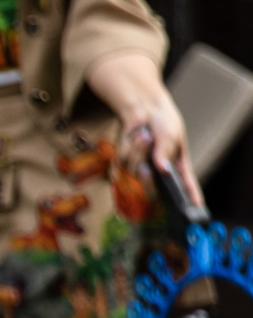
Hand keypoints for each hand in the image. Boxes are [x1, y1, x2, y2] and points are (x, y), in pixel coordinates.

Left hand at [114, 84, 203, 213]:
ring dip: (139, 150)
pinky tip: (134, 136)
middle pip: (152, 190)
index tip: (196, 208)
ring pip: (134, 170)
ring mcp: (139, 167)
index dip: (191, 198)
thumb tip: (162, 168)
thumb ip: (166, 151)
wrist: (143, 109)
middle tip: (148, 168)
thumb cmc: (163, 122)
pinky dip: (127, 147)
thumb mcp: (170, 135)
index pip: (186, 185)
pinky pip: (121, 161)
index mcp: (176, 167)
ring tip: (146, 136)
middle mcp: (158, 172)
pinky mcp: (123, 162)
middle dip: (147, 180)